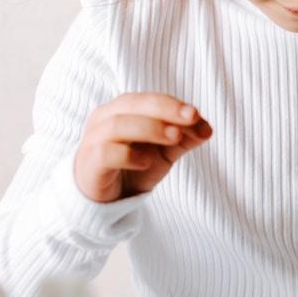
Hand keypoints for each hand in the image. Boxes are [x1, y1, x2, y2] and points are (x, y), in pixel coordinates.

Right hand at [73, 93, 212, 202]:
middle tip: (191, 118)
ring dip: (150, 128)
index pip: (149, 99)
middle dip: (164, 109)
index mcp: (123, 109)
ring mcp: (94, 139)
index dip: (174, 105)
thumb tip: (208, 129)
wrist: (106, 197)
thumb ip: (184, 138)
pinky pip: (106, 152)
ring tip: (174, 138)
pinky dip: (128, 154)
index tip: (198, 116)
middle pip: (132, 103)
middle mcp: (105, 118)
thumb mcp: (164, 151)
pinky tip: (146, 162)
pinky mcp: (89, 163)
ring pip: (118, 124)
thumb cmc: (133, 166)